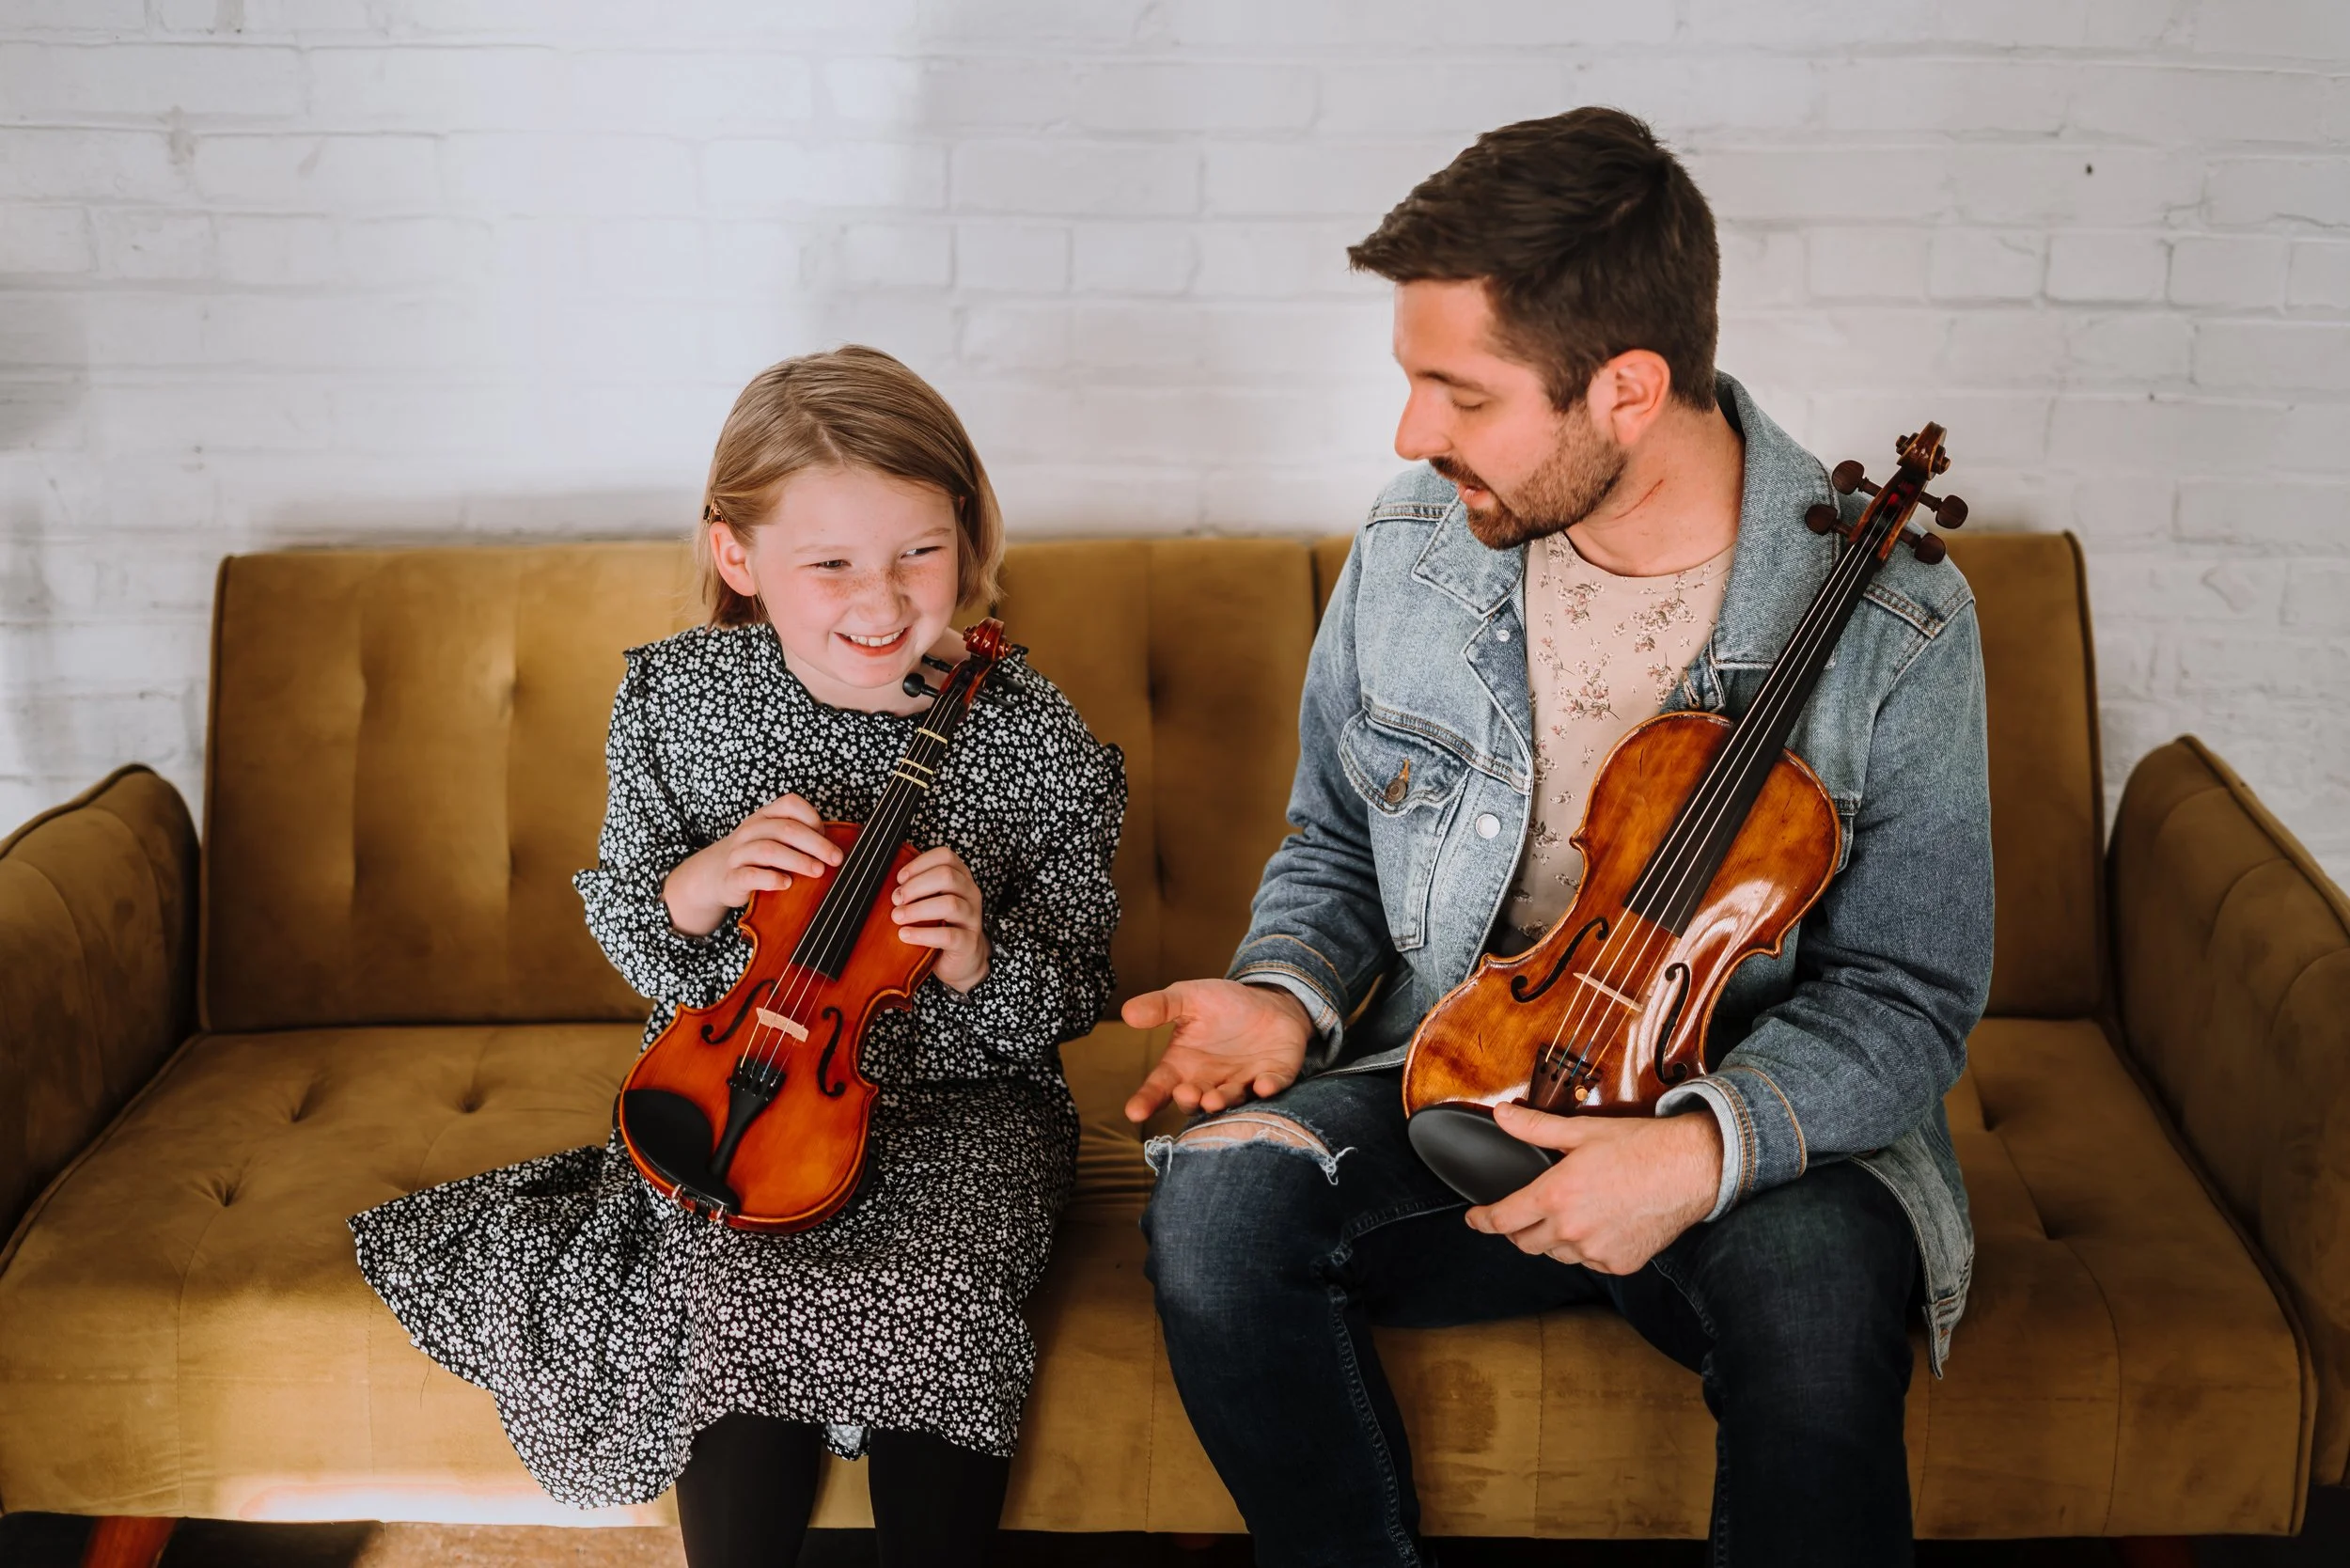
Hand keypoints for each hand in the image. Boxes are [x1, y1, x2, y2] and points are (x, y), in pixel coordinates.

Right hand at [662, 792, 842, 937]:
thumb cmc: (758, 858)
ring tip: (818, 871)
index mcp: (765, 816)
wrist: (715, 876)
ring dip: (797, 860)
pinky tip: (787, 884)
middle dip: (815, 843)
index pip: (790, 804)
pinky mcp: (732, 877)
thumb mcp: (777, 840)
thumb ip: (802, 839)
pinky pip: (750, 875)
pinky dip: (770, 879)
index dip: (812, 818)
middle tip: (836, 859)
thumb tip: (839, 849)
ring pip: (768, 850)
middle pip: (785, 829)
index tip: (830, 836)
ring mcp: (739, 853)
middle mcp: (751, 830)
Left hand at [891, 845, 990, 991]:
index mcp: (960, 877)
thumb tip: (883, 880)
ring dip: (917, 909)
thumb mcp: (929, 901)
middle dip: (916, 886)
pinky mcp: (968, 943)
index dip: (919, 864)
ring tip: (897, 917)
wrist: (961, 960)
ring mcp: (972, 918)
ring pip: (950, 904)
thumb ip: (915, 889)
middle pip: (947, 876)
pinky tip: (904, 935)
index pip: (945, 857)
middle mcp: (970, 894)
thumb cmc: (939, 925)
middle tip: (895, 899)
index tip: (899, 878)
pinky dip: (923, 934)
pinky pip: (948, 935)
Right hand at [1121, 979, 1311, 1121]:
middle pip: (1194, 1101)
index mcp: (1183, 1066)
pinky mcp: (1272, 1077)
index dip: (1147, 1100)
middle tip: (1186, 1094)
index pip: (1160, 1087)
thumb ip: (1161, 1006)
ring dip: (1222, 1101)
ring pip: (1229, 1100)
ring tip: (1213, 1099)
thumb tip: (1128, 1012)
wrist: (1269, 1001)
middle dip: (1189, 1101)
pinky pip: (1270, 1086)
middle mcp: (1209, 1082)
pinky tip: (1263, 1085)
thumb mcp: (1189, 998)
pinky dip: (1267, 1087)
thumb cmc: (1223, 1004)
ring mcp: (1241, 1083)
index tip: (1134, 1112)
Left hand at [1463, 1105, 1723, 1274]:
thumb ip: (1535, 1128)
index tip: (1474, 1219)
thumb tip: (1502, 1116)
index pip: (1502, 1219)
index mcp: (1555, 1196)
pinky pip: (1589, 1263)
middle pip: (1524, 1243)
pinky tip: (1596, 1227)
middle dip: (1516, 1230)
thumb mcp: (1581, 1132)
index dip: (1481, 1221)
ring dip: (1551, 1240)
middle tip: (1522, 1215)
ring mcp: (1596, 1252)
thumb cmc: (1639, 1146)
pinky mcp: (1620, 1264)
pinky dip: (1585, 1250)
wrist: (1691, 1169)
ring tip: (1565, 1217)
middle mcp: (1571, 1230)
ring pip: (1556, 1255)